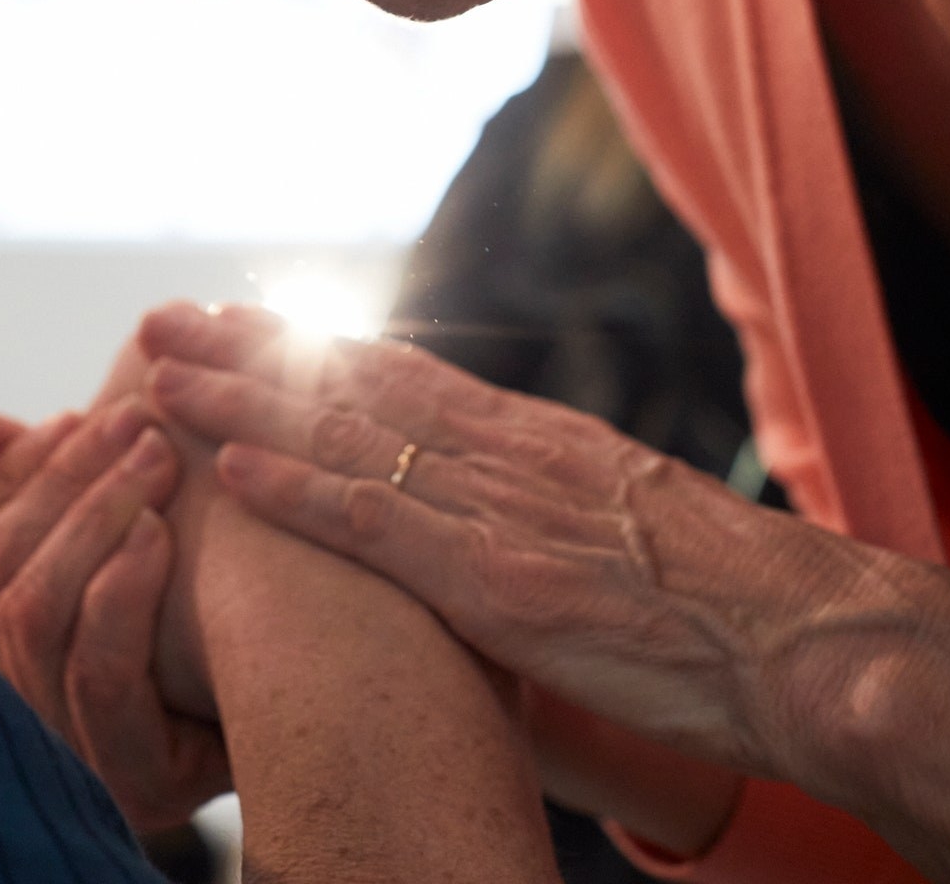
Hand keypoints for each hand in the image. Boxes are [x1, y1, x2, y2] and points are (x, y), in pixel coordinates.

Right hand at [0, 396, 230, 829]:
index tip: (72, 416)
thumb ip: (12, 475)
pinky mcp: (139, 781)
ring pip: (33, 615)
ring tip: (156, 455)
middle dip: (59, 481)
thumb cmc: (196, 591)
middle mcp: (12, 709)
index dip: (2, 474)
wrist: (316, 681)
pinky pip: (97, 674)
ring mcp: (70, 756)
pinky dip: (121, 587)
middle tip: (132, 418)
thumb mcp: (101, 526)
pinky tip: (162, 532)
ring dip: (94, 516)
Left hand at [139, 299, 949, 879]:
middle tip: (164, 319)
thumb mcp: (616, 524)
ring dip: (243, 400)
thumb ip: (543, 510)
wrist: (788, 631)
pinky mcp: (493, 578)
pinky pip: (380, 523)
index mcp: (529, 439)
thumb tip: (499, 518)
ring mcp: (491, 510)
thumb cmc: (714, 600)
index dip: (308, 348)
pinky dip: (301, 489)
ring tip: (162, 369)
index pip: (397, 378)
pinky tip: (237, 466)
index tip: (241, 320)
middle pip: (348, 385)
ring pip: (342, 435)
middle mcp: (499, 453)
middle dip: (250, 351)